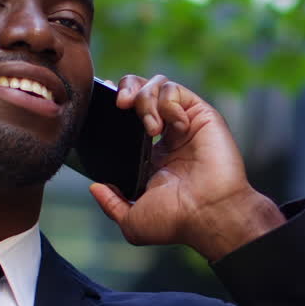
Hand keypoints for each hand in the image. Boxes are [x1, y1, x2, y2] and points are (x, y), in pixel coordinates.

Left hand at [88, 75, 285, 261]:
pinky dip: (168, 103)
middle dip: (126, 89)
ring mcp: (185, 123)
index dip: (116, 106)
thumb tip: (96, 188)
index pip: (130, 116)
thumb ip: (111, 204)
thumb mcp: (133, 221)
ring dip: (146, 100)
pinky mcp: (201, 114)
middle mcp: (169, 134)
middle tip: (121, 106)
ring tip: (151, 127)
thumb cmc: (177, 221)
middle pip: (141, 90)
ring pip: (157, 84)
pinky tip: (174, 126)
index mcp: (153, 154)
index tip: (104, 111)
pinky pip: (176, 90)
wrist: (208, 213)